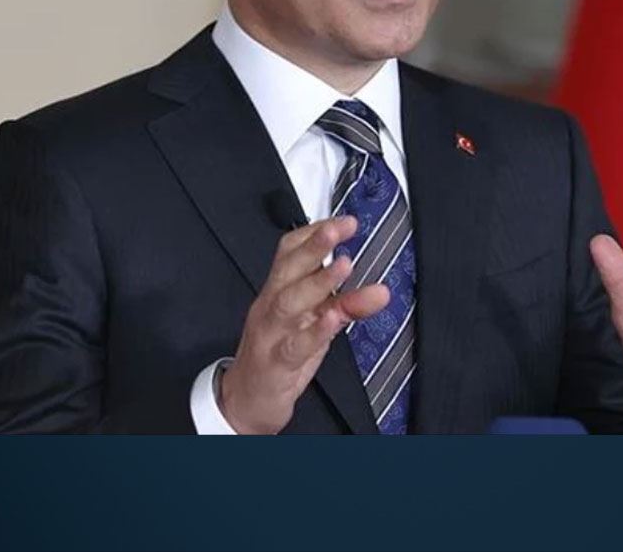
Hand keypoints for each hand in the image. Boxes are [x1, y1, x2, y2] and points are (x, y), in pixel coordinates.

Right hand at [218, 216, 389, 433]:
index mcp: (277, 292)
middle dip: (315, 245)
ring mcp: (271, 335)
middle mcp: (271, 307)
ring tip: (344, 265)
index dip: (314, 232)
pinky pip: (294, 345)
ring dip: (318, 281)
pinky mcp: (276, 364)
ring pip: (289, 302)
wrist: (244, 401)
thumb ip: (344, 305)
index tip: (343, 220)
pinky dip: (315, 331)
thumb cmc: (277, 354)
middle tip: (341, 228)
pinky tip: (333, 318)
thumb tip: (377, 290)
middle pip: (289, 269)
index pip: (288, 252)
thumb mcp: (314, 325)